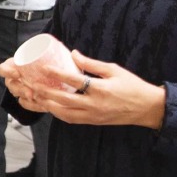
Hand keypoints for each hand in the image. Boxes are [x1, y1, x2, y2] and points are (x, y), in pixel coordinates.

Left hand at [0, 50, 165, 128]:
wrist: (146, 109)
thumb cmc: (132, 86)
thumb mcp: (113, 69)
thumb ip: (91, 63)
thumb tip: (73, 54)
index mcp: (101, 89)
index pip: (75, 81)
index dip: (57, 74)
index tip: (43, 68)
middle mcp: (94, 104)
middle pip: (63, 100)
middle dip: (44, 93)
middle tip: (29, 85)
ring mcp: (92, 116)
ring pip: (63, 113)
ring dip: (46, 105)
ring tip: (32, 97)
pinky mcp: (91, 122)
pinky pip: (69, 119)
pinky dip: (56, 113)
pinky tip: (46, 106)